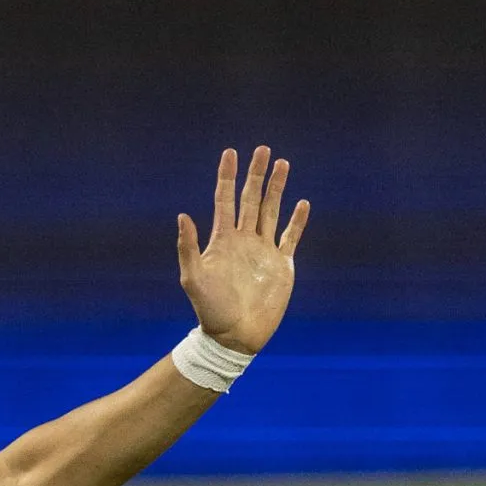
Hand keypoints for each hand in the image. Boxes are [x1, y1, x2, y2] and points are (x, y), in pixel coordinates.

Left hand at [176, 146, 307, 353]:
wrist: (234, 335)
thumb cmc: (210, 309)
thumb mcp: (193, 278)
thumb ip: (188, 247)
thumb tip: (183, 216)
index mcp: (222, 240)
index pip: (225, 199)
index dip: (227, 176)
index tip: (231, 153)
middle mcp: (243, 240)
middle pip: (251, 199)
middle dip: (256, 174)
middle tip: (263, 150)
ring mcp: (263, 250)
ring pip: (271, 211)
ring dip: (277, 188)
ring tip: (282, 164)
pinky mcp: (281, 265)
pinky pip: (290, 237)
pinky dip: (297, 220)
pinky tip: (302, 203)